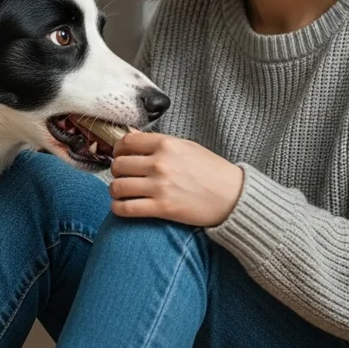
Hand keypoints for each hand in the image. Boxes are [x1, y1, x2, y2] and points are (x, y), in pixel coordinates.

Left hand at [108, 130, 244, 226]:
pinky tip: (122, 207)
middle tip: (123, 177)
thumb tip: (133, 138)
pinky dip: (118, 208)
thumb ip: (160, 143)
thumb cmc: (212, 171)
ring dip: (115, 191)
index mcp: (166, 144)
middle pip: (118, 165)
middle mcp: (160, 163)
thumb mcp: (187, 147)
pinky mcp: (162, 208)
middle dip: (116, 172)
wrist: (233, 196)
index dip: (118, 150)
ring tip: (122, 193)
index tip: (120, 156)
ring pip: (117, 187)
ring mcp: (160, 186)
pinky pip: (125, 208)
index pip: (126, 142)